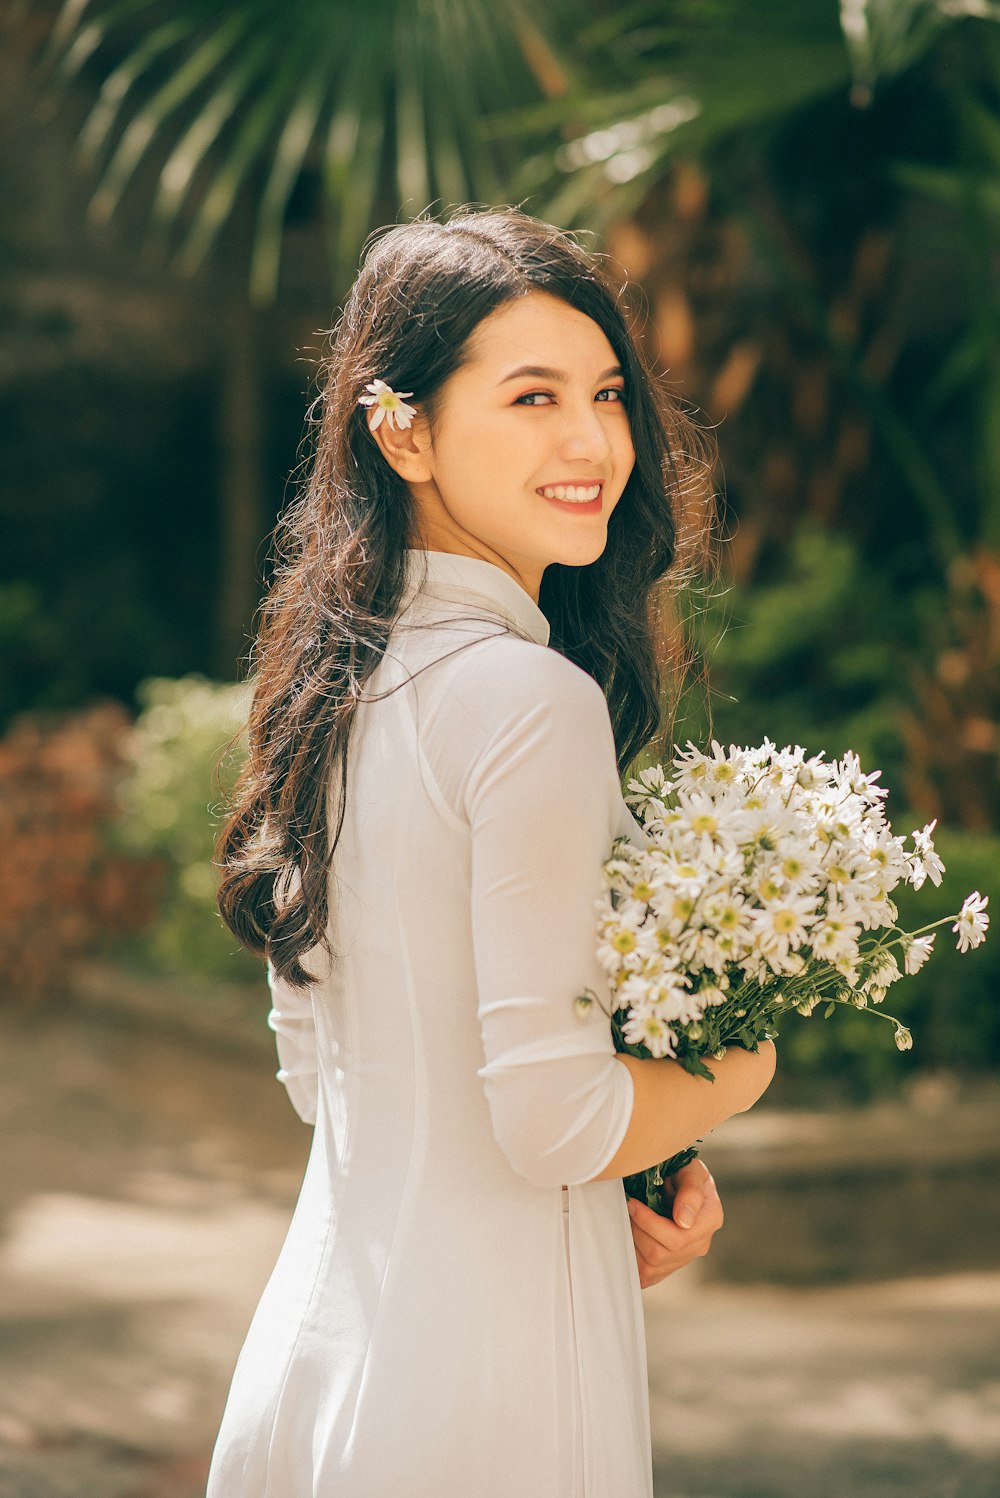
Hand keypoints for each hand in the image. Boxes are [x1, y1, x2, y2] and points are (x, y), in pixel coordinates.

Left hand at [627, 1158, 723, 1288]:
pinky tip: (631, 1241)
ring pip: (650, 1268)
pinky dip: (634, 1261)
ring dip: (633, 1244)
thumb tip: (684, 1221)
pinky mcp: (670, 1265)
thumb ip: (691, 1192)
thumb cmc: (684, 1171)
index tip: (633, 1202)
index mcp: (710, 1220)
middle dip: (638, 1231)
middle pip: (660, 1254)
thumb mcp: (691, 1170)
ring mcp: (685, 1257)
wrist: (678, 1180)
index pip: (677, 1238)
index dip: (649, 1223)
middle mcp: (700, 1243)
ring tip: (630, 1222)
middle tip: (628, 1209)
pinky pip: (648, 1276)